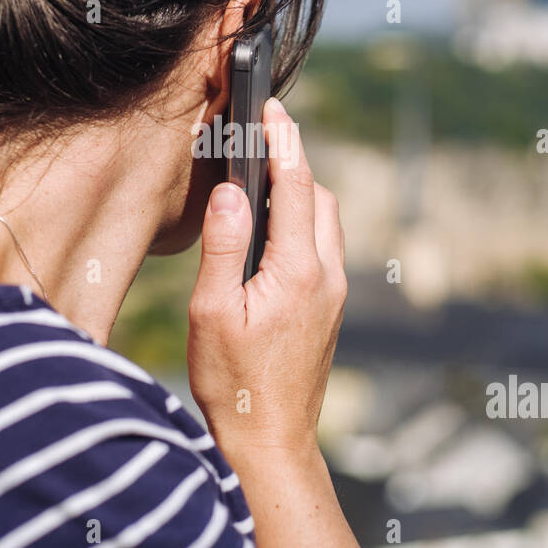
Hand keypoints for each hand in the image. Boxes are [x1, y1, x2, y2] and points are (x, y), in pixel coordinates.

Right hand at [186, 97, 346, 455]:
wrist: (272, 441)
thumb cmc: (234, 384)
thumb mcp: (212, 312)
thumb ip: (223, 246)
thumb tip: (229, 189)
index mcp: (297, 271)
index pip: (295, 184)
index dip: (283, 139)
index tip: (271, 105)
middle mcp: (327, 276)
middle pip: (320, 196)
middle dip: (294, 161)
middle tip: (261, 136)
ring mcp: (335, 293)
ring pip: (326, 221)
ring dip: (300, 192)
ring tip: (262, 176)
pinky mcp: (331, 308)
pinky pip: (323, 247)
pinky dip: (302, 222)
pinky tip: (272, 229)